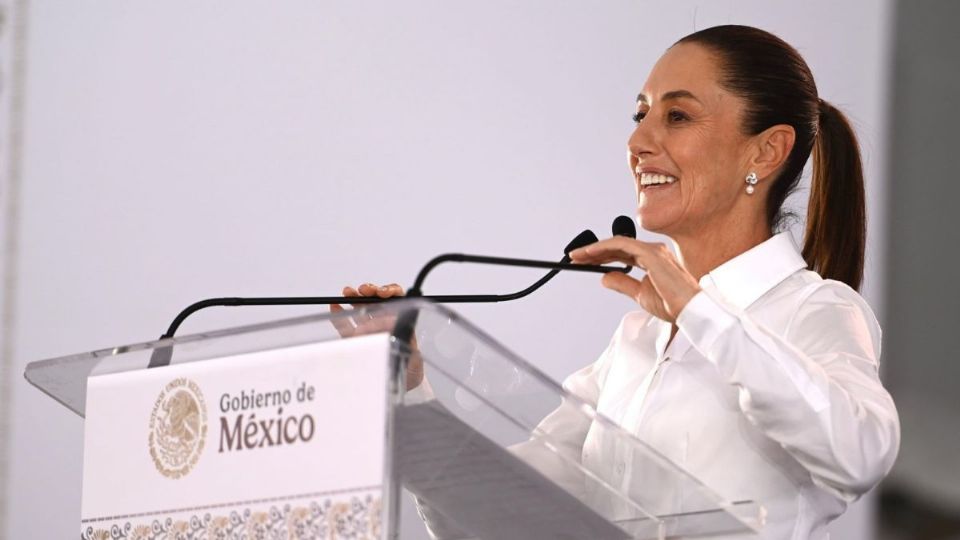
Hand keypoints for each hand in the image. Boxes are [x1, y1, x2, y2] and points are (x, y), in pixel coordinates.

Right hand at [330, 283, 423, 389]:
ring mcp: (368, 331)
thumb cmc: (409, 371)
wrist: (398, 386)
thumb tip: (399, 331)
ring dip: (354, 297)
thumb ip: (408, 345)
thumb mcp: (414, 359)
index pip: (397, 300)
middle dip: (370, 291)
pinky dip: (340, 314)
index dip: (390, 292)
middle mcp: (384, 323)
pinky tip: (335, 306)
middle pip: (377, 300)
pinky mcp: (355, 340)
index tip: (384, 293)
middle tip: (365, 291)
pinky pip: (346, 325)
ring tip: (348, 292)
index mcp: (400, 323)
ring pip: (361, 309)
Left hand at [569, 238, 700, 322]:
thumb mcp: (639, 294)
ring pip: (617, 243)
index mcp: (652, 260)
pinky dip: (604, 247)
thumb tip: (604, 277)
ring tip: (577, 255)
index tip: (584, 262)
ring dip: (595, 248)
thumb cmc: (672, 304)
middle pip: (617, 247)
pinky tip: (590, 254)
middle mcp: (653, 251)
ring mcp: (653, 250)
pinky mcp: (651, 253)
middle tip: (575, 257)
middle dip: (594, 252)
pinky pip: (622, 245)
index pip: (622, 254)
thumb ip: (623, 283)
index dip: (601, 256)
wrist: (688, 310)